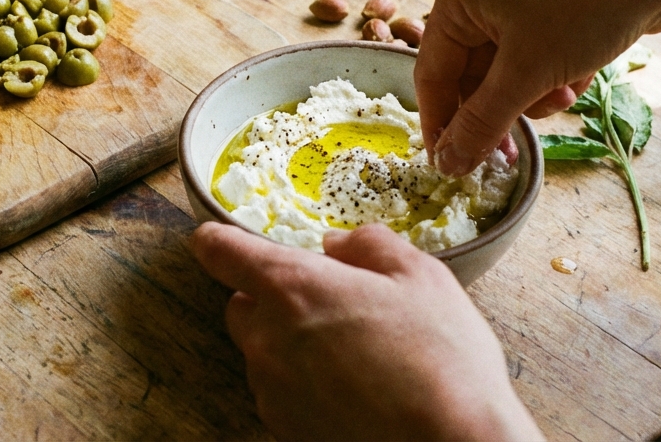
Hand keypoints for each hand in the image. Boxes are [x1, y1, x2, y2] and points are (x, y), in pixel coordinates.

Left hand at [192, 222, 541, 441]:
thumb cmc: (442, 359)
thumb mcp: (421, 277)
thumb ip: (370, 246)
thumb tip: (338, 244)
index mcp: (292, 288)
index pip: (220, 252)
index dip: (218, 241)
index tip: (220, 239)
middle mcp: (268, 340)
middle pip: (240, 307)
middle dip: (272, 299)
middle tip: (328, 303)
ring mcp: (273, 393)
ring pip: (263, 355)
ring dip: (291, 346)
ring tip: (353, 353)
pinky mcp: (286, 431)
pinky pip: (282, 396)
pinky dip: (304, 387)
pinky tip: (354, 389)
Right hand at [416, 0, 660, 175]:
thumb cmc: (587, 6)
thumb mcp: (527, 74)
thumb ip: (482, 122)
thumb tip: (447, 163)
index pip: (432, 71)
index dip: (440, 124)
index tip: (449, 166)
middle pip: (472, 69)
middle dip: (502, 105)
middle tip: (514, 147)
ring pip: (507, 63)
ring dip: (532, 90)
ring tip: (564, 93)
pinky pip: (535, 47)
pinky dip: (553, 69)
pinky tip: (581, 73)